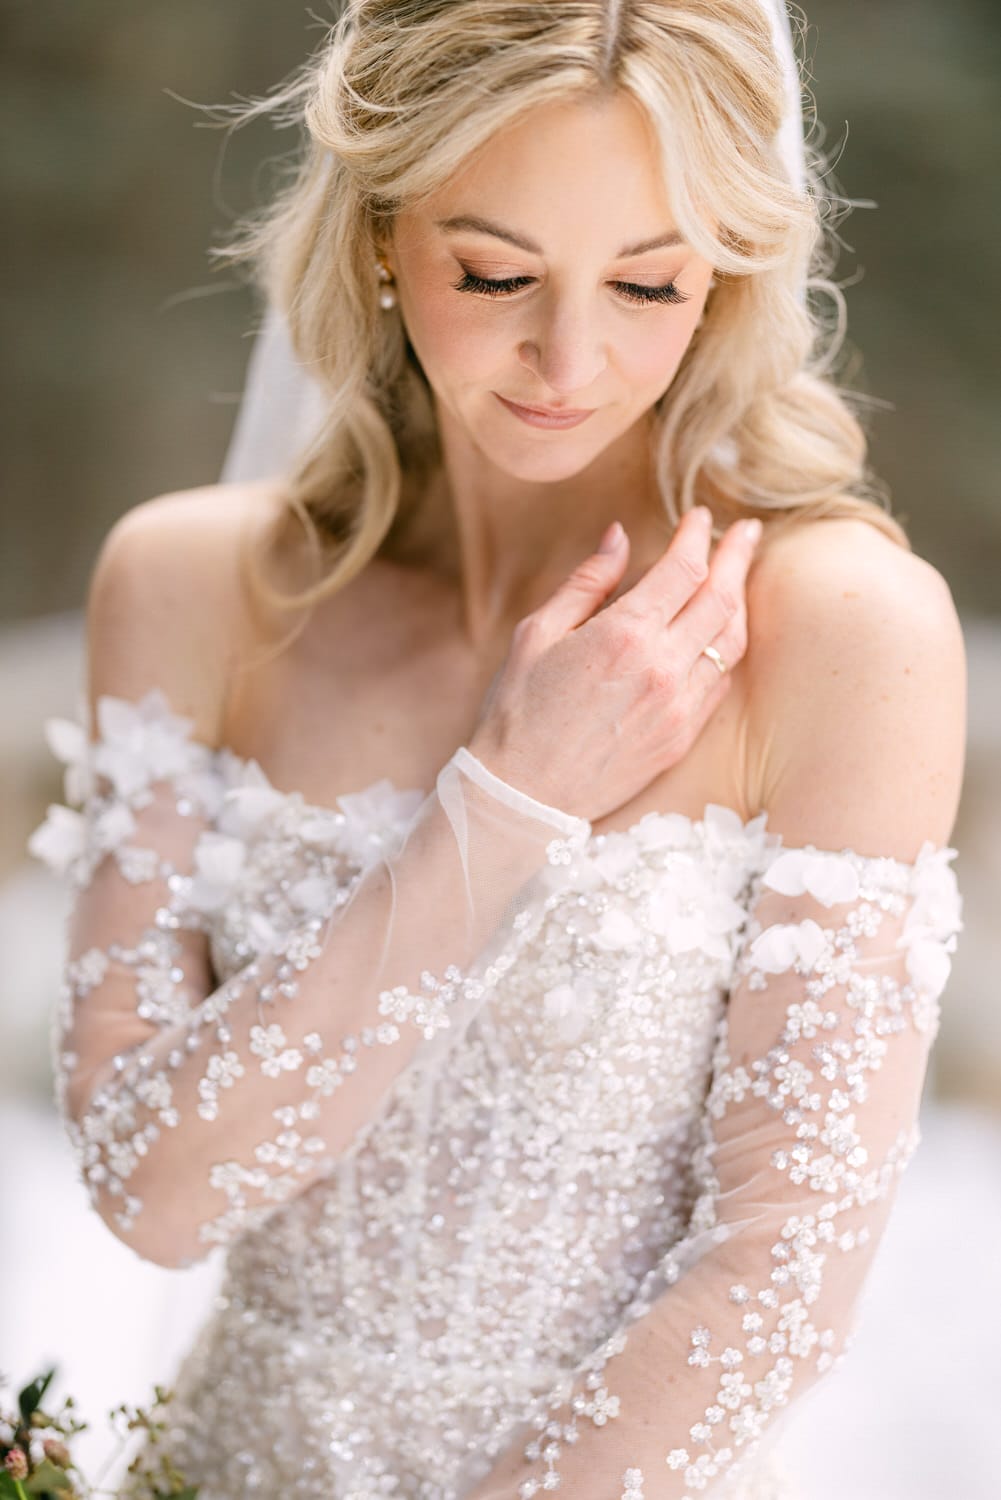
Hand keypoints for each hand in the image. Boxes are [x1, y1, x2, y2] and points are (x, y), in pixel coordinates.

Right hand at [466, 507, 761, 821]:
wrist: (522, 793)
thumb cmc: (519, 709)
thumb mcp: (537, 633)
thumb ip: (587, 582)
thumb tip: (620, 536)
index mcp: (623, 634)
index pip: (683, 569)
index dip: (698, 536)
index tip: (700, 517)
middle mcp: (661, 668)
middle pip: (721, 597)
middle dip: (737, 555)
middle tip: (747, 531)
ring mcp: (678, 706)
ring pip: (731, 641)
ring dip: (741, 601)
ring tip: (739, 577)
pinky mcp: (681, 737)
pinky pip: (720, 683)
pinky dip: (727, 649)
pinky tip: (720, 632)